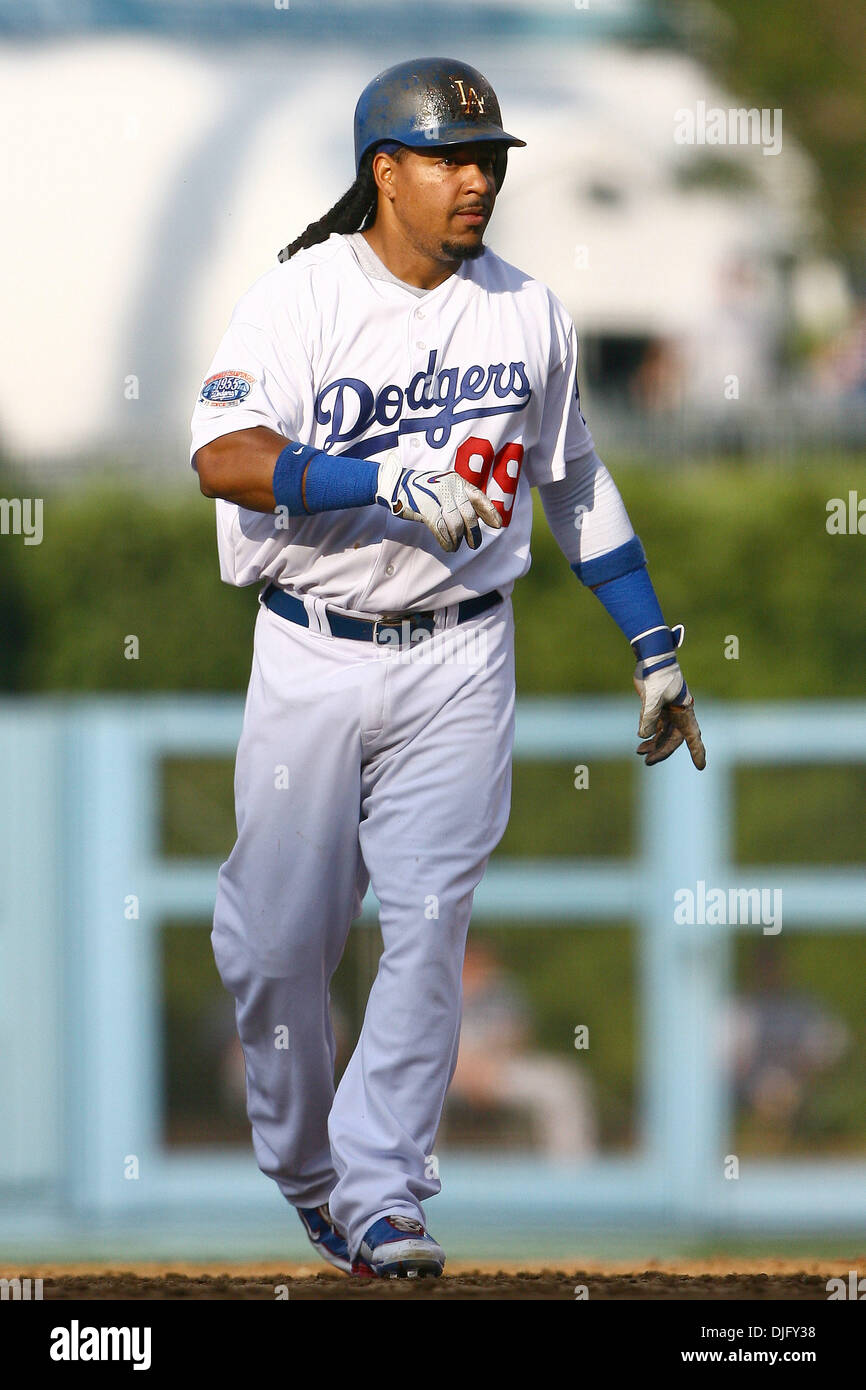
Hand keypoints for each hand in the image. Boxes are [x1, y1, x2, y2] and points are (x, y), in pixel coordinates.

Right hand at [376, 452, 501, 552]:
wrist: (396, 484)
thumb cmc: (423, 488)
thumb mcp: (444, 485)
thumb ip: (460, 497)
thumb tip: (476, 517)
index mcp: (457, 481)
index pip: (479, 497)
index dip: (489, 512)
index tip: (498, 525)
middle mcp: (450, 488)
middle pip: (469, 516)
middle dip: (473, 533)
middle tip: (474, 544)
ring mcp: (438, 498)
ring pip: (456, 525)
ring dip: (457, 539)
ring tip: (455, 546)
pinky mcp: (427, 510)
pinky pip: (442, 530)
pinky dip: (446, 541)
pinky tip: (448, 547)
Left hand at [633, 624, 705, 769]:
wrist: (651, 660)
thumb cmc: (658, 676)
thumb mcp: (653, 697)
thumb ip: (648, 716)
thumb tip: (643, 736)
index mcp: (684, 712)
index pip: (693, 736)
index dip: (697, 752)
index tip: (701, 766)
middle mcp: (678, 714)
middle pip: (673, 739)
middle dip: (662, 751)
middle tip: (648, 761)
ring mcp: (667, 712)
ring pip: (663, 735)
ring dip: (653, 745)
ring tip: (640, 753)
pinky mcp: (656, 708)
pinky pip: (654, 727)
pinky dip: (648, 735)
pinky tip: (641, 744)